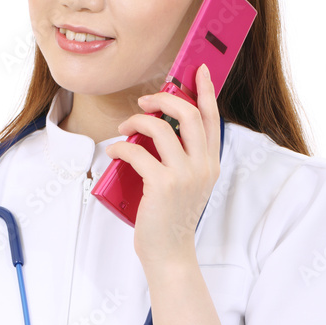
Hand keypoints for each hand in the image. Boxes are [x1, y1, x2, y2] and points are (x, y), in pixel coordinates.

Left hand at [105, 63, 220, 272]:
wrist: (170, 253)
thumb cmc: (171, 218)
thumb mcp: (188, 185)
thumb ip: (183, 158)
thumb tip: (158, 128)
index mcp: (210, 163)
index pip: (211, 118)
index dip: (205, 90)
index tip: (199, 71)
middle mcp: (202, 166)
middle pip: (188, 113)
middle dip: (164, 99)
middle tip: (146, 101)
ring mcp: (184, 175)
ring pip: (161, 128)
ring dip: (137, 120)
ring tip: (125, 125)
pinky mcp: (162, 185)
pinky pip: (137, 151)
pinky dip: (121, 147)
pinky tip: (114, 152)